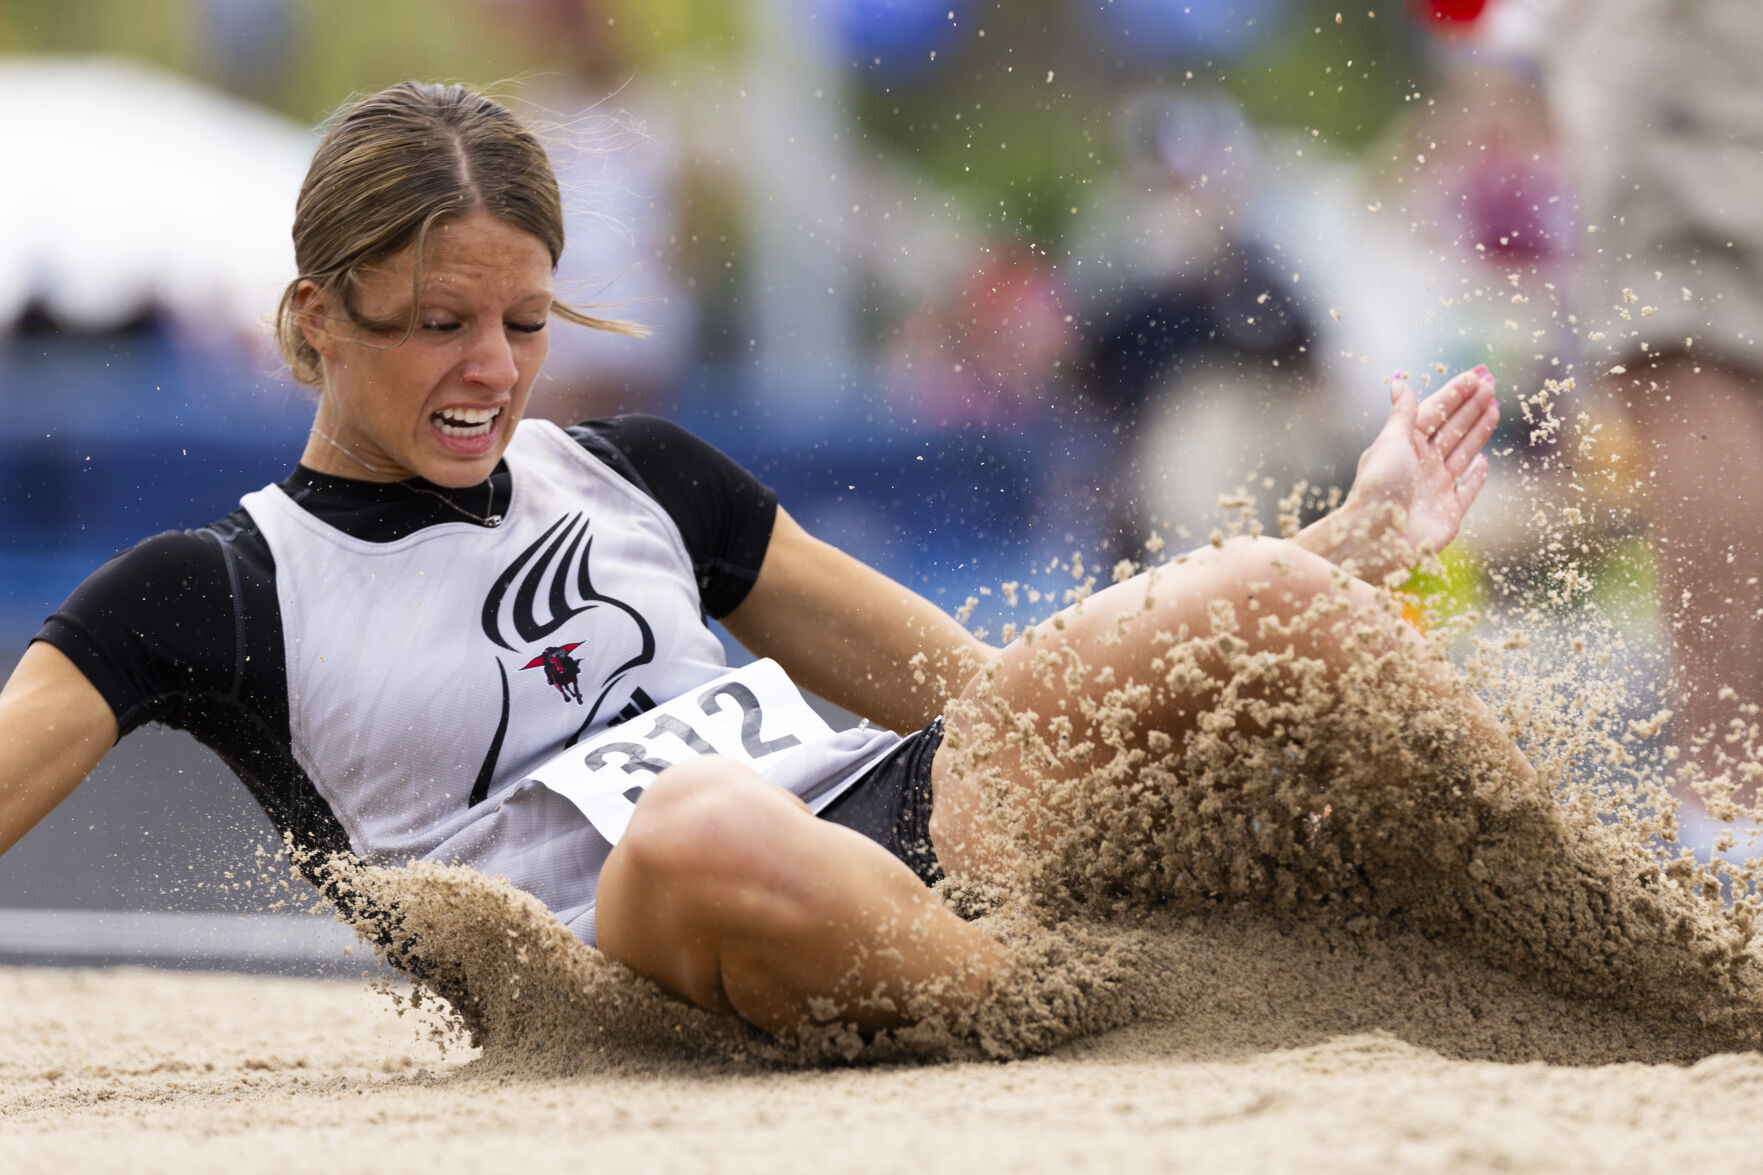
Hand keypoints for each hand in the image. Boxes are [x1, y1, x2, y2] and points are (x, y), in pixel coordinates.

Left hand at [1296, 366, 1499, 583]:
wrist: (1377, 539)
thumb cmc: (1379, 488)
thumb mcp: (1391, 443)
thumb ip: (1402, 414)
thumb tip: (1398, 381)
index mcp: (1405, 446)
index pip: (1434, 412)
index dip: (1454, 394)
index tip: (1476, 375)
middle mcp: (1421, 465)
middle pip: (1452, 430)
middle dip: (1471, 408)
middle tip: (1492, 386)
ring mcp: (1436, 489)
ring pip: (1463, 453)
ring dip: (1478, 432)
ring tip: (1495, 410)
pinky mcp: (1449, 513)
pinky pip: (1467, 490)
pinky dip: (1476, 477)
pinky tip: (1485, 461)